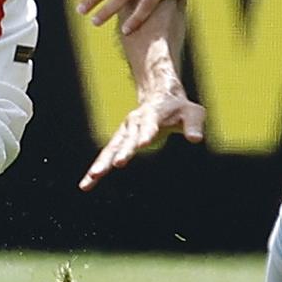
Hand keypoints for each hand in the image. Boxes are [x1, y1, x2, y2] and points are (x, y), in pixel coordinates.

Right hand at [79, 88, 206, 190]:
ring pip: (112, 149)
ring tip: (93, 177)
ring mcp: (125, 132)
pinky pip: (106, 156)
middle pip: (128, 139)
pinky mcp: (120, 141)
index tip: (142, 144)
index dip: (146, 134)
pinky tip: (86, 184)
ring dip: (102, 163)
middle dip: (123, 151)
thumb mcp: (193, 113)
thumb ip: (194, 125)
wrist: (160, 96)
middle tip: (117, 164)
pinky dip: (96, 169)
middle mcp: (135, 123)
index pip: (149, 125)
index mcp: (153, 115)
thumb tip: (196, 139)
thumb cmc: (179, 108)